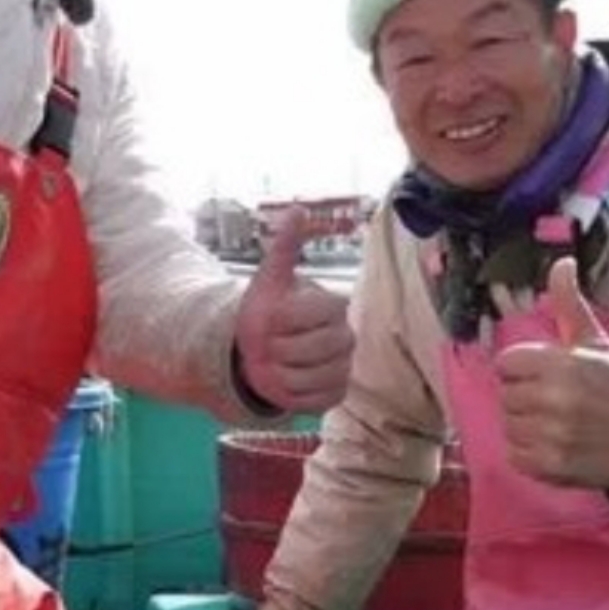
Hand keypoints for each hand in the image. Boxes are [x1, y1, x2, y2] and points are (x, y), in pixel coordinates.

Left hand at [232, 208, 353, 412]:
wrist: (263, 348)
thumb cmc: (267, 312)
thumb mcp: (269, 279)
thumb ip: (284, 246)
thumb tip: (298, 209)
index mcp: (333, 305)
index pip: (309, 314)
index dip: (280, 319)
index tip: (269, 317)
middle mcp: (346, 335)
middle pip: (307, 350)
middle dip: (276, 349)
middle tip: (268, 344)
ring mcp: (344, 366)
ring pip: (307, 378)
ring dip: (278, 374)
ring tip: (275, 363)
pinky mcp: (337, 393)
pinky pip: (312, 400)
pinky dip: (289, 395)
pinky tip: (285, 382)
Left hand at [494, 259, 608, 489]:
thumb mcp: (594, 342)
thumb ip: (569, 303)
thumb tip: (562, 262)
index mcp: (562, 365)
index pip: (506, 363)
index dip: (522, 369)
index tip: (545, 376)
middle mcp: (556, 400)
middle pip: (505, 395)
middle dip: (524, 397)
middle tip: (552, 402)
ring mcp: (553, 435)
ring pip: (508, 426)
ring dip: (525, 426)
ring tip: (554, 423)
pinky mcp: (552, 465)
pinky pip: (516, 455)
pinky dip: (527, 453)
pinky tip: (552, 443)